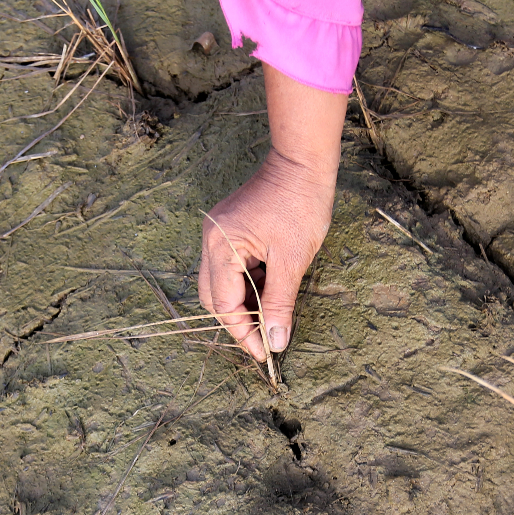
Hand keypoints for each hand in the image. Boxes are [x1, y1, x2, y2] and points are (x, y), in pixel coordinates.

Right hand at [198, 64, 346, 361]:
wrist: (303, 161)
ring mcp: (218, 232)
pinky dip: (249, 283)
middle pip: (215, 297)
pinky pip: (232, 266)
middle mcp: (211, 240)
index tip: (264, 353)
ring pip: (223, 283)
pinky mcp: (230, 228)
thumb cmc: (301, 204)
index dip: (243, 332)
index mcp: (221, 246)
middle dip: (239, 321)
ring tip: (273, 315)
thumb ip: (280, 303)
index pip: (224, 304)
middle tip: (266, 339)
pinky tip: (271, 290)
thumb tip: (275, 341)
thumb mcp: (292, 260)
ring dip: (246, 302)